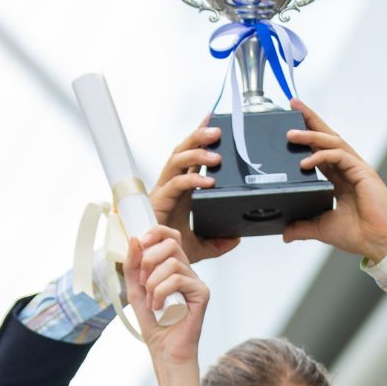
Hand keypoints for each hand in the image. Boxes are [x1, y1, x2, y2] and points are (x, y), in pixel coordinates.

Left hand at [126, 226, 208, 365]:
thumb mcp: (135, 290)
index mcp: (173, 267)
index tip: (139, 244)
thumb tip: (135, 239)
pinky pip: (177, 280)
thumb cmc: (154, 324)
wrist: (165, 350)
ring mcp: (196, 281)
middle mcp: (187, 271)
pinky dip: (161, 293)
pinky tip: (160, 307)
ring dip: (153, 284)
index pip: (169, 236)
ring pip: (172, 263)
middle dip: (149, 260)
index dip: (155, 233)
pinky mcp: (202, 293)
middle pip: (171, 244)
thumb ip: (134, 266)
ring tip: (152, 302)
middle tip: (143, 283)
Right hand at [149, 124, 240, 263]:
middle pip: (183, 151)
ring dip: (196, 153)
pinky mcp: (159, 201)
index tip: (214, 122)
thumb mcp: (199, 246)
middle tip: (218, 131)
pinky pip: (176, 183)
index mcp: (183, 189)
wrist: (150, 263)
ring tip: (216, 155)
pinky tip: (208, 181)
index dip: (201, 139)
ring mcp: (164, 191)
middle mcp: (172, 185)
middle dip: (198, 137)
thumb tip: (236, 238)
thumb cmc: (167, 248)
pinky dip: (192, 180)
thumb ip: (218, 242)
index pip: (192, 157)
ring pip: (177, 161)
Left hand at [280, 99, 386, 260]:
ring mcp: (356, 168)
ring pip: (332, 142)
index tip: (289, 126)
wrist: (379, 243)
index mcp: (340, 179)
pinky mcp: (362, 171)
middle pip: (327, 137)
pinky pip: (339, 156)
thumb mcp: (322, 229)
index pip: (320, 151)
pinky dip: (322, 156)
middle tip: (293, 105)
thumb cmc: (359, 234)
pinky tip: (306, 162)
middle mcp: (348, 169)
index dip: (306, 137)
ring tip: (290, 134)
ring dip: (310, 136)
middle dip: (310, 120)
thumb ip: (304, 227)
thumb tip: (285, 233)